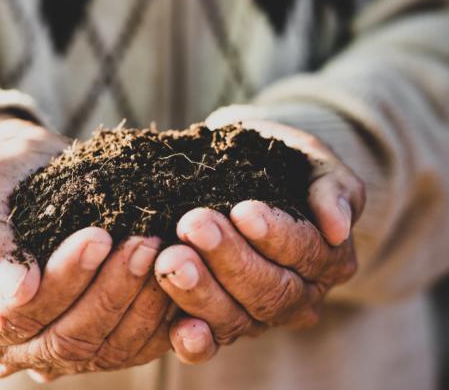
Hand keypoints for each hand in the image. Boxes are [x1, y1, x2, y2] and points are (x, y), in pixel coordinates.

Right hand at [0, 115, 172, 379]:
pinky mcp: (95, 344)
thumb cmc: (7, 180)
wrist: (39, 178)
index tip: (98, 236)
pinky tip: (177, 280)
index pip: (12, 318)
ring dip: (139, 303)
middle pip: (64, 341)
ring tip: (161, 251)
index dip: (61, 282)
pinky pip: (133, 349)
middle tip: (144, 241)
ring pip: (103, 351)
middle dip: (109, 291)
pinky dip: (160, 320)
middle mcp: (7, 346)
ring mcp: (53, 350)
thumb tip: (16, 291)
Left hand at [154, 119, 365, 362]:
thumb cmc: (283, 167)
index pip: (306, 253)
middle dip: (229, 258)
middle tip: (194, 225)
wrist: (248, 175)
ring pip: (236, 318)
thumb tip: (338, 229)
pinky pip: (210, 345)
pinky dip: (195, 342)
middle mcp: (297, 297)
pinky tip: (179, 327)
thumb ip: (333, 191)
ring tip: (172, 259)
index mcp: (328, 261)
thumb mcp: (314, 164)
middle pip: (269, 290)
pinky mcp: (218, 325)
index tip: (243, 210)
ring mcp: (257, 317)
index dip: (276, 236)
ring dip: (201, 291)